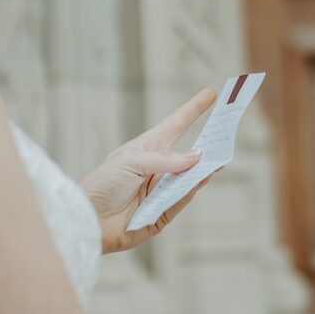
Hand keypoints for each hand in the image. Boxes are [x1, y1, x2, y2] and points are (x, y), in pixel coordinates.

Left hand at [80, 88, 216, 252]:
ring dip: (204, 168)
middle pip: (190, 153)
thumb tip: (198, 157)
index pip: (177, 124)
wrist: (87, 220)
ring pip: (191, 177)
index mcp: (148, 148)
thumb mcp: (131, 162)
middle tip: (227, 132)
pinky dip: (192, 189)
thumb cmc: (102, 184)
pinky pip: (182, 199)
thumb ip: (166, 160)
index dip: (194, 109)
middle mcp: (158, 167)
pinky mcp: (163, 213)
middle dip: (209, 143)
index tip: (211, 94)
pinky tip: (201, 179)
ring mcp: (162, 190)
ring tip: (219, 158)